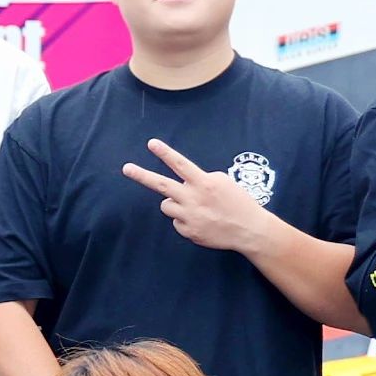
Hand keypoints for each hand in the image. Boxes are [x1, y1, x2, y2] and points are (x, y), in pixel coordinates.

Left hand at [126, 137, 282, 255]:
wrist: (248, 229)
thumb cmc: (237, 202)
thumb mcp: (223, 182)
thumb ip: (201, 179)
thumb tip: (183, 183)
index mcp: (204, 183)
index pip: (181, 164)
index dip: (165, 153)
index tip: (151, 144)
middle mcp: (193, 199)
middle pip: (162, 185)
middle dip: (142, 175)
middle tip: (126, 168)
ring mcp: (189, 216)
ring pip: (166, 205)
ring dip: (175, 203)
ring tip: (195, 207)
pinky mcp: (188, 231)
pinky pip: (177, 222)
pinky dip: (185, 220)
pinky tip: (201, 221)